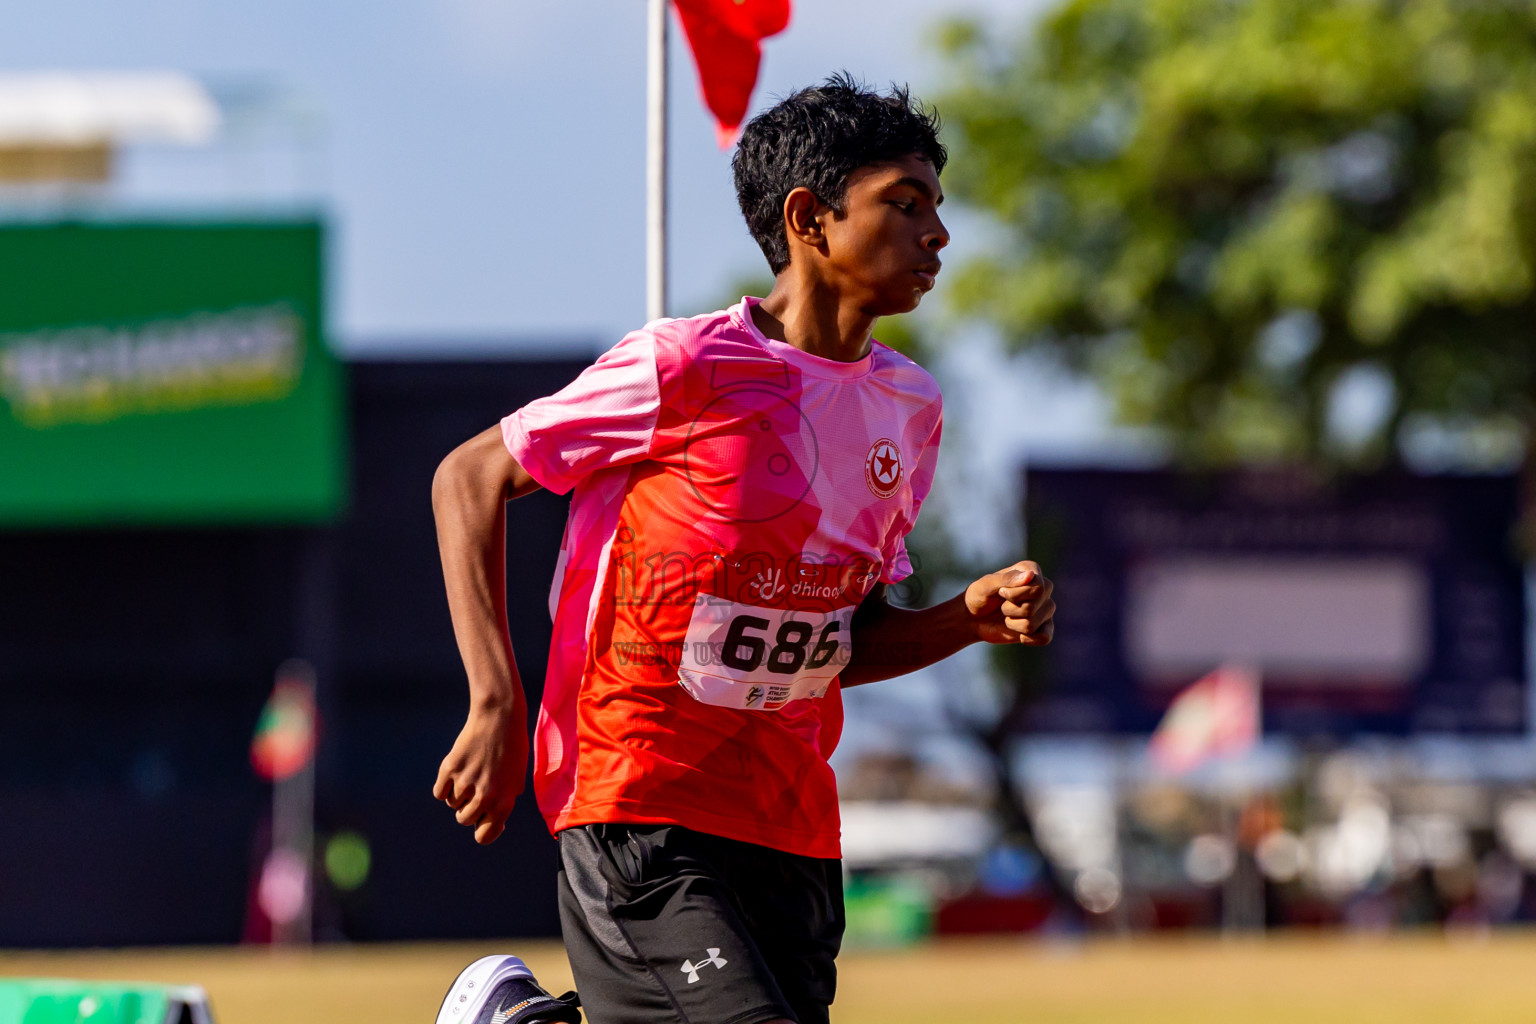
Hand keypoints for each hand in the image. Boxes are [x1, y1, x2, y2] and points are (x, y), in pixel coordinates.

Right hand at [432, 704, 528, 844]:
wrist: (499, 717)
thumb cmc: (512, 747)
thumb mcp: (517, 778)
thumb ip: (505, 801)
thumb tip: (494, 822)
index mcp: (504, 801)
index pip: (484, 836)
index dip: (481, 830)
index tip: (481, 821)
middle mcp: (484, 796)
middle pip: (464, 820)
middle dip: (468, 809)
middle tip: (476, 789)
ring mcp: (466, 783)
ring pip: (452, 804)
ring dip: (458, 793)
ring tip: (471, 771)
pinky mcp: (450, 768)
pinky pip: (439, 792)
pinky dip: (444, 785)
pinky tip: (456, 771)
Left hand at [964, 559, 1054, 645]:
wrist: (974, 618)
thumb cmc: (979, 596)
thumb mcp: (986, 585)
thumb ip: (1006, 579)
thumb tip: (1030, 575)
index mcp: (1031, 570)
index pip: (1037, 587)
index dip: (1015, 595)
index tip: (1000, 592)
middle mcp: (1043, 588)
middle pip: (1033, 607)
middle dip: (1009, 610)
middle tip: (1002, 605)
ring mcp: (1046, 608)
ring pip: (1032, 624)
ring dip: (1012, 623)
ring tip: (1007, 616)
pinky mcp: (1044, 627)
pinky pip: (1044, 638)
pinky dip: (1028, 639)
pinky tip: (1019, 634)